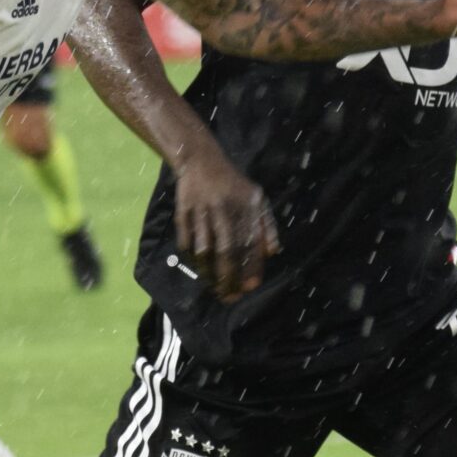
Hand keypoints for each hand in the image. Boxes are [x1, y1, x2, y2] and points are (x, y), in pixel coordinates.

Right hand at [174, 151, 279, 301]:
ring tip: (215, 289)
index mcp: (245, 206)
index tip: (251, 287)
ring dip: (209, 273)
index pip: (249, 242)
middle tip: (230, 296)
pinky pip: (186, 242)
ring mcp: (201, 211)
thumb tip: (272, 253)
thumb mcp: (257, 199)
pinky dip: (193, 260)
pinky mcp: (183, 212)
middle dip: (229, 277)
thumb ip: (267, 226)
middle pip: (226, 250)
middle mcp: (224, 208)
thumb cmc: (233, 184)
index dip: (250, 266)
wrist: (201, 160)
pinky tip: (200, 271)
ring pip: (204, 249)